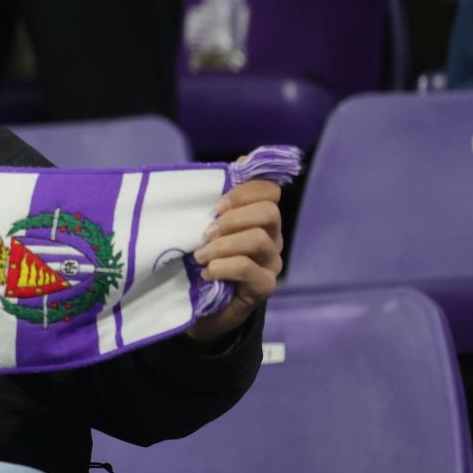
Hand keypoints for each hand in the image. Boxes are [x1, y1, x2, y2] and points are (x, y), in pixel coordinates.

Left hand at [185, 175, 283, 345]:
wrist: (199, 310)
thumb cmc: (200, 263)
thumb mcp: (205, 228)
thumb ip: (220, 199)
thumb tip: (239, 161)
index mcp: (259, 219)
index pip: (270, 191)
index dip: (245, 190)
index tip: (217, 203)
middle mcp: (272, 238)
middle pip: (269, 213)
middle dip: (234, 217)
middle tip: (206, 231)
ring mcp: (271, 263)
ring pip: (259, 239)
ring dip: (224, 244)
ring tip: (200, 255)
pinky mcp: (263, 287)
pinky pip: (248, 268)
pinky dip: (223, 266)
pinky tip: (207, 273)